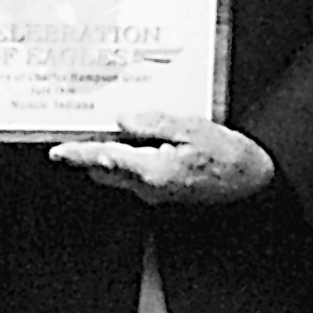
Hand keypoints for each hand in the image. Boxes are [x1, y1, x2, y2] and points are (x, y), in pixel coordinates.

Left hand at [48, 111, 274, 205]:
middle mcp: (149, 187)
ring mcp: (157, 193)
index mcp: (152, 170)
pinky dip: (126, 160)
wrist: (255, 182)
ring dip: (107, 157)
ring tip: (101, 133)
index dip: (78, 154)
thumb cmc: (229, 156)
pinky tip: (133, 142)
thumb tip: (122, 119)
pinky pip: (136, 175)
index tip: (57, 151)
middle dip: (88, 155)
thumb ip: (154, 123)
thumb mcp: (192, 128)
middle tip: (73, 135)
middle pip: (106, 170)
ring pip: (119, 174)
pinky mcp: (165, 192)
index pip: (105, 160)